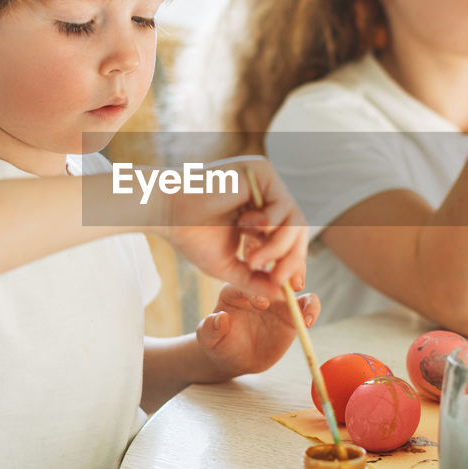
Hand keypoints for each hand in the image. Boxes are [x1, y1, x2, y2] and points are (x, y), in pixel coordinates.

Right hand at [155, 156, 307, 301]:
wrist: (168, 212)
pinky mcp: (262, 171)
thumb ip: (256, 280)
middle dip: (291, 260)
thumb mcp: (229, 265)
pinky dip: (269, 225)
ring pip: (296, 221)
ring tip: (251, 259)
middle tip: (277, 280)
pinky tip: (244, 227)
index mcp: (261, 214)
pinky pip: (284, 205)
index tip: (295, 286)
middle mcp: (267, 195)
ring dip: (277, 247)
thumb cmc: (191, 236)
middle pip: (299, 231)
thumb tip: (284, 296)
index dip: (296, 262)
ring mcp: (266, 182)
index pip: (290, 238)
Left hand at [195, 283, 319, 379]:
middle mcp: (258, 287)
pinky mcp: (291, 312)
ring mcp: (277, 298)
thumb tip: (220, 319)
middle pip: (274, 271)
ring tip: (302, 306)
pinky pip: (307, 304)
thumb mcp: (209, 338)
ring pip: (294, 281)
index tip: (262, 304)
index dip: (255, 290)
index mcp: (235, 288)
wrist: (234, 357)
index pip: (247, 281)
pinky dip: (312, 309)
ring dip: (301, 286)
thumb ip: (210, 329)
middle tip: (289, 291)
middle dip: (282, 275)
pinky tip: (308, 322)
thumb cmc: (218, 343)